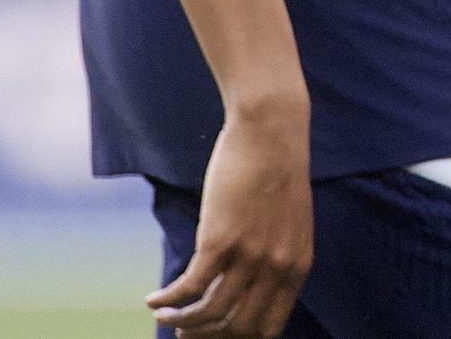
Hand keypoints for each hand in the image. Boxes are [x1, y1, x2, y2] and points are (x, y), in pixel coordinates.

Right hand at [149, 99, 314, 336]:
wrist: (272, 131)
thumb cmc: (276, 172)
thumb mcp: (288, 223)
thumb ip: (276, 256)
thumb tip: (248, 287)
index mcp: (297, 266)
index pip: (268, 328)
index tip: (213, 336)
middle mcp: (277, 267)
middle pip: (238, 329)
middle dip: (206, 338)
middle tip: (183, 336)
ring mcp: (250, 256)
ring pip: (209, 314)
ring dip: (182, 324)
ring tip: (164, 318)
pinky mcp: (220, 240)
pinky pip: (188, 288)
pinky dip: (168, 300)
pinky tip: (153, 300)